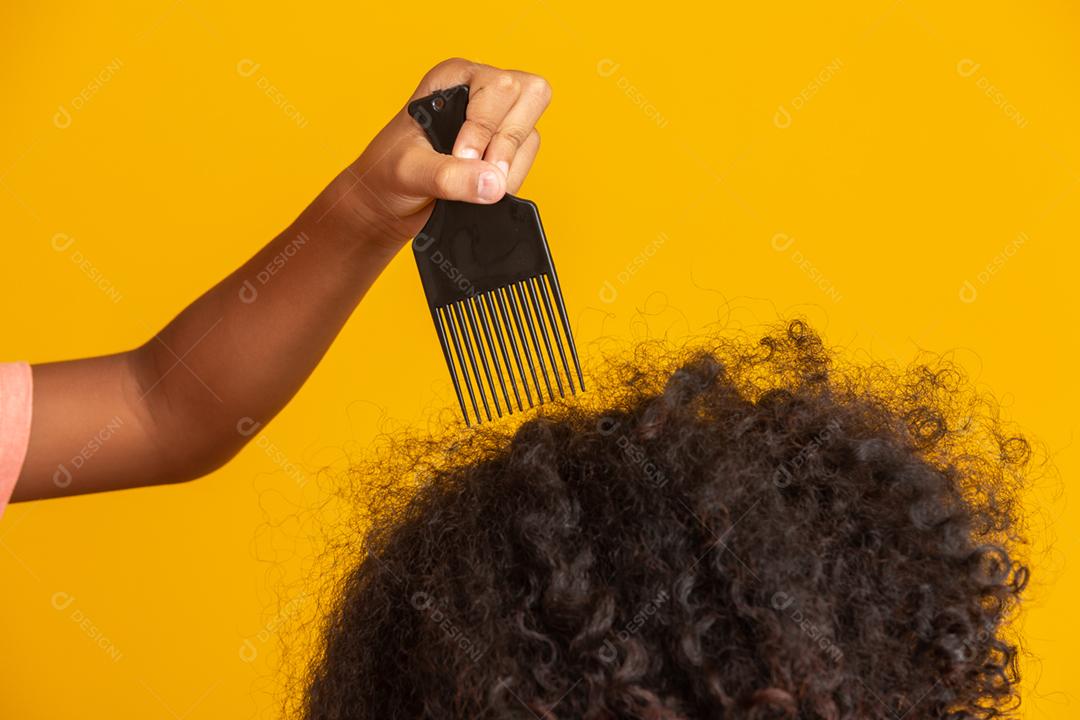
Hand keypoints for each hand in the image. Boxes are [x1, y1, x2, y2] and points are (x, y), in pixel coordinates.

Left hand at [323, 58, 551, 246]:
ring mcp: (496, 122)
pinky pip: (527, 163)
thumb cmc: (387, 173)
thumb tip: (492, 183)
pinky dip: (509, 182)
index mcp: (454, 79)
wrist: (386, 203)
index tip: (463, 157)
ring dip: (508, 166)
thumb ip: (449, 175)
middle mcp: (480, 92)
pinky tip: (479, 191)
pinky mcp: (504, 152)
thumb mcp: (410, 170)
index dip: (487, 126)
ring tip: (471, 185)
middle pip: (531, 95)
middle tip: (480, 170)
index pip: (499, 86)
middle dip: (507, 140)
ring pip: (531, 133)